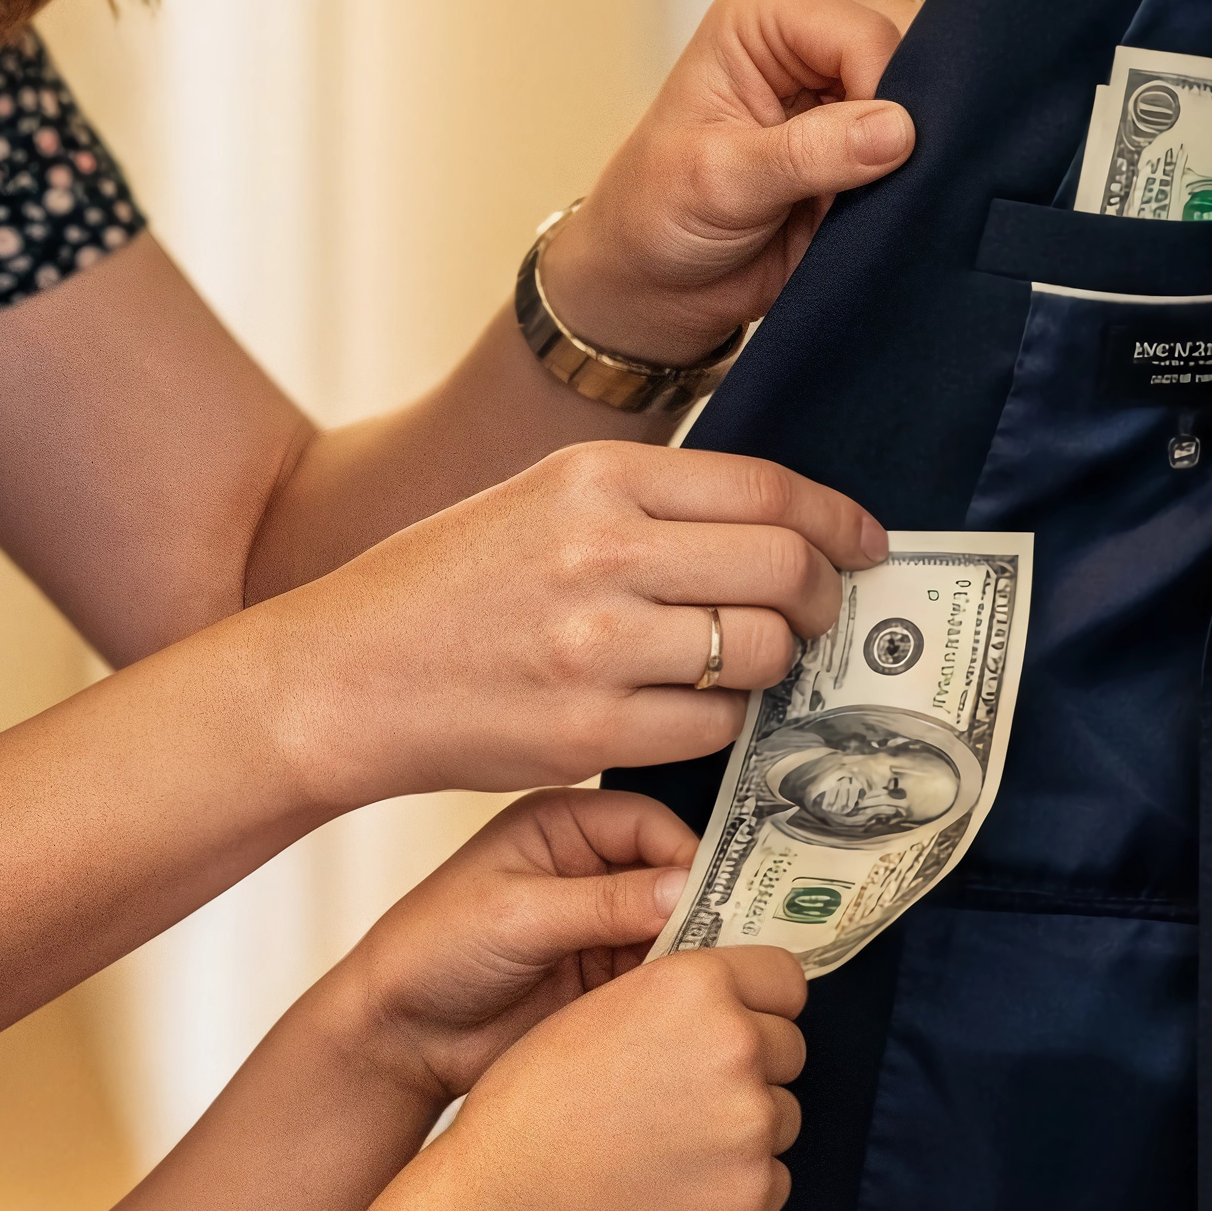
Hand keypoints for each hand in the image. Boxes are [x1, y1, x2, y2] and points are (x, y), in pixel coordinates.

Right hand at [252, 442, 882, 811]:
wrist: (346, 674)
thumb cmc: (448, 585)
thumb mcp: (540, 500)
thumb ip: (650, 503)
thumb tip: (776, 524)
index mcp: (596, 478)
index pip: (768, 490)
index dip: (837, 522)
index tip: (865, 545)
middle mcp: (603, 552)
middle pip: (784, 571)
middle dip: (824, 597)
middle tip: (820, 613)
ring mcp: (599, 647)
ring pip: (761, 654)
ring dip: (775, 664)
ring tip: (746, 663)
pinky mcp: (591, 732)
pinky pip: (714, 728)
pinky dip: (723, 722)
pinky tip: (691, 708)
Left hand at [322, 791, 702, 1109]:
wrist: (399, 1036)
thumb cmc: (432, 950)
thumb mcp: (518, 915)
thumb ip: (605, 902)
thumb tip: (687, 888)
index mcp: (562, 826)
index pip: (651, 824)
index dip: (689, 857)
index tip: (721, 900)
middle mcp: (588, 870)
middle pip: (672, 878)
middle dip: (700, 910)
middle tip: (731, 947)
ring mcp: (598, 928)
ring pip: (673, 933)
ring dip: (690, 957)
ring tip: (709, 987)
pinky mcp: (602, 982)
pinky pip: (657, 981)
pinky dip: (672, 994)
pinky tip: (684, 1014)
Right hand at [443, 945, 808, 1210]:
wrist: (515, 1203)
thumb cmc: (534, 1103)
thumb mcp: (597, 1007)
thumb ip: (674, 997)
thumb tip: (724, 1002)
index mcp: (696, 986)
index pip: (784, 978)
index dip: (761, 999)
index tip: (741, 1018)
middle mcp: (738, 1044)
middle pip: (788, 1047)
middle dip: (751, 1066)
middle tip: (688, 1092)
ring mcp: (753, 1122)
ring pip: (782, 1114)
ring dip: (744, 1126)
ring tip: (672, 1143)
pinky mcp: (755, 1191)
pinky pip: (774, 1178)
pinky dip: (738, 1184)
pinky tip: (678, 1184)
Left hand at [546, 0, 923, 370]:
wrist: (656, 281)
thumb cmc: (658, 211)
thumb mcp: (721, 180)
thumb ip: (810, 152)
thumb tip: (899, 130)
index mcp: (768, 11)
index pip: (867, 32)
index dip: (885, 96)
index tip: (873, 165)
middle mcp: (815, 31)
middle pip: (915, 48)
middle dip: (914, 119)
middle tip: (889, 184)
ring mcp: (849, 82)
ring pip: (938, 98)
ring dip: (923, 155)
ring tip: (882, 203)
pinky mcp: (872, 134)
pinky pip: (933, 146)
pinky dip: (922, 180)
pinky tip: (895, 210)